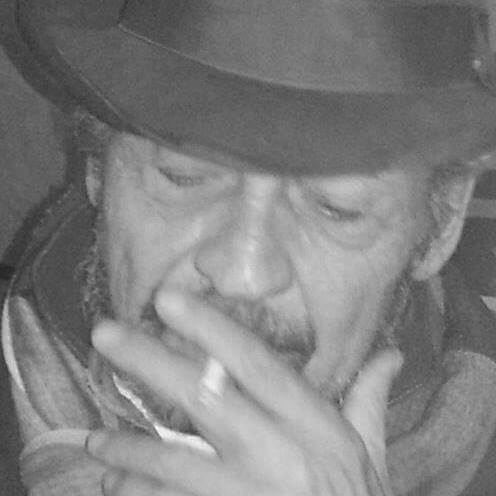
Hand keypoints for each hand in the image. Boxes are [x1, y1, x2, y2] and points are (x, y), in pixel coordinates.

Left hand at [86, 290, 401, 495]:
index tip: (170, 301)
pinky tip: (113, 482)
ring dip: (129, 446)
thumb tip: (392, 354)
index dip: (212, 328)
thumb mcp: (371, 451)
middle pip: (206, 398)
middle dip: (150, 361)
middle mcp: (281, 455)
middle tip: (105, 333)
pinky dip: (139, 493)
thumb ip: (370, 397)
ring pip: (176, 463)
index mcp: (315, 426)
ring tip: (94, 436)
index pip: (257, 364)